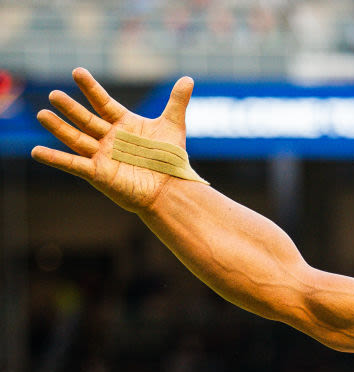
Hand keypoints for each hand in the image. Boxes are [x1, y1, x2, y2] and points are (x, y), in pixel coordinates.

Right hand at [31, 67, 195, 212]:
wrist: (172, 189)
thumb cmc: (171, 160)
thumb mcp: (173, 126)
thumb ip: (177, 102)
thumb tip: (188, 79)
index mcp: (123, 124)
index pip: (103, 102)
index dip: (91, 88)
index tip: (77, 72)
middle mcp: (109, 138)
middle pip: (86, 119)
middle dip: (70, 108)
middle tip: (54, 94)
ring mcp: (102, 155)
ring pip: (76, 139)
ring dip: (58, 128)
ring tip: (42, 114)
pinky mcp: (98, 173)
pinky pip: (73, 165)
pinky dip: (56, 158)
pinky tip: (37, 151)